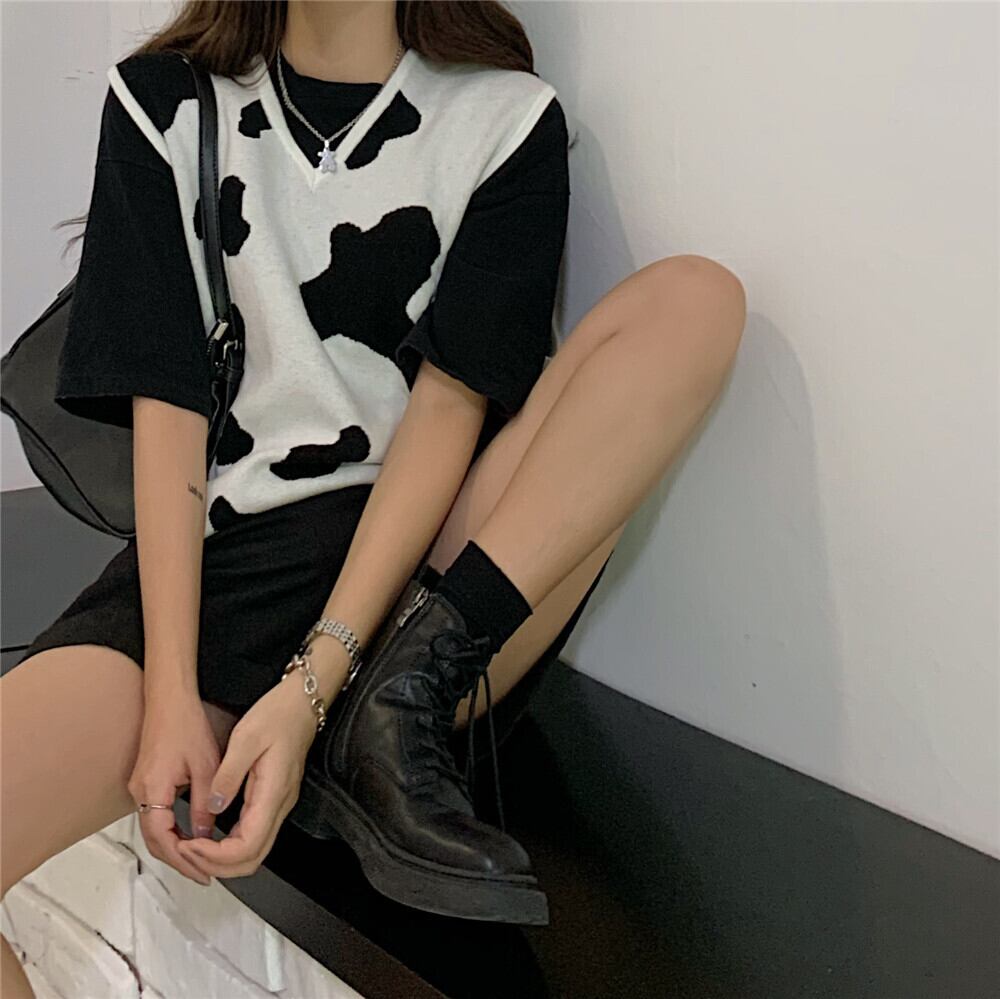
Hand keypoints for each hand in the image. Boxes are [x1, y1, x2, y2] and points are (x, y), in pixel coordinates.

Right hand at [128, 686, 221, 885]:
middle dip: (178, 860)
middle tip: (203, 874)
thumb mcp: (205, 766)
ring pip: (153, 829)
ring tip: (200, 859)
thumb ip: (205, 803)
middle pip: (154, 840)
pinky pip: (155, 815)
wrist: (170, 698)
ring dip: (174, 847)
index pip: (162, 839)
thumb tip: (207, 833)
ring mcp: (140, 786)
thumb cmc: (185, 723)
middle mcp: (140, 791)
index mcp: (152, 789)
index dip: (183, 860)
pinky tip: (189, 834)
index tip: (202, 872)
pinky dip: (171, 830)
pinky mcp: (146, 781)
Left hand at [175, 669, 319, 877]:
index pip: (246, 847)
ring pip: (254, 852)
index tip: (190, 846)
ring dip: (223, 860)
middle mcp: (280, 805)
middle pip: (252, 860)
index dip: (215, 857)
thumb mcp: (246, 737)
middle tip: (186, 853)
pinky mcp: (275, 800)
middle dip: (216, 866)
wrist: (302, 702)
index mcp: (273, 793)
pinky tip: (212, 838)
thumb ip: (228, 775)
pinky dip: (231, 847)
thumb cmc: (278, 714)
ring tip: (194, 848)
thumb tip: (213, 806)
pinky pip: (254, 836)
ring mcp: (280, 804)